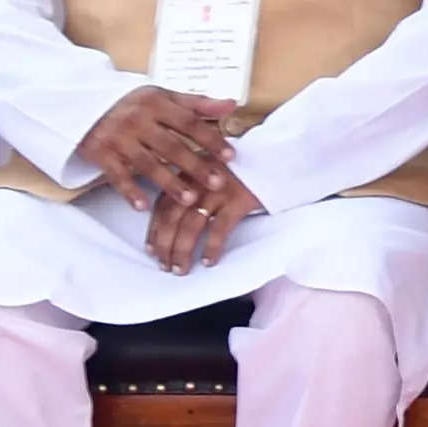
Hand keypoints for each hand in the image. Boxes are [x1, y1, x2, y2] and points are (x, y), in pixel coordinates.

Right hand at [76, 87, 238, 216]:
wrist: (84, 105)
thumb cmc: (133, 104)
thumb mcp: (163, 96)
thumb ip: (197, 104)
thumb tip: (232, 105)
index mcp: (157, 104)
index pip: (189, 123)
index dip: (211, 139)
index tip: (230, 156)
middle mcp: (137, 120)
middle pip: (171, 146)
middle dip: (196, 166)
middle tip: (218, 184)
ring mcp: (118, 138)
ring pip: (147, 164)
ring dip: (169, 183)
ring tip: (190, 199)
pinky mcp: (100, 154)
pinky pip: (117, 176)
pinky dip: (129, 191)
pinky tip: (144, 206)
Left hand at [151, 169, 265, 273]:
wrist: (276, 157)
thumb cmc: (242, 169)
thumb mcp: (211, 172)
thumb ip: (192, 188)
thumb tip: (173, 220)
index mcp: (188, 174)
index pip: (163, 206)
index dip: (154, 230)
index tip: (151, 250)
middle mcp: (198, 182)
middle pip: (172, 218)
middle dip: (165, 244)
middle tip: (164, 265)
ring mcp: (218, 191)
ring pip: (191, 225)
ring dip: (182, 250)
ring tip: (180, 268)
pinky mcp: (238, 200)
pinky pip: (219, 228)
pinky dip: (211, 247)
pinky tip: (208, 261)